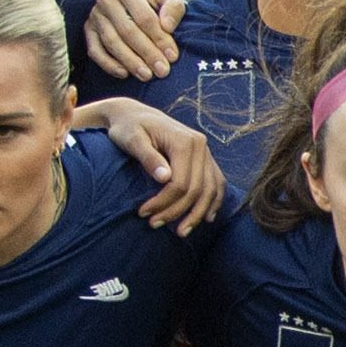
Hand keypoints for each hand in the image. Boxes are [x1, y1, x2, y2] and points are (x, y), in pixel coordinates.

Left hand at [75, 98, 230, 229]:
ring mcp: (206, 152)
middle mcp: (201, 146)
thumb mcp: (131, 139)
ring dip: (198, 214)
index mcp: (185, 141)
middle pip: (197, 190)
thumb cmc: (128, 127)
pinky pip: (217, 184)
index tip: (143, 213)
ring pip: (211, 190)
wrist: (134, 114)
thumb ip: (148, 157)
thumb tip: (165, 178)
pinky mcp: (206, 158)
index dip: (164, 202)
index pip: (181, 182)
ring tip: (181, 232)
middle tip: (155, 224)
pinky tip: (207, 218)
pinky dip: (214, 202)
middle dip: (177, 212)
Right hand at [84, 0, 184, 82]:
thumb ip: (174, 6)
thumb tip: (167, 26)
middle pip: (127, 31)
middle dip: (147, 53)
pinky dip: (109, 64)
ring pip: (111, 42)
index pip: (144, 17)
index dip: (159, 38)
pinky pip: (95, 50)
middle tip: (162, 71)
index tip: (173, 56)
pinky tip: (125, 74)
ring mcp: (95, 15)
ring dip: (130, 61)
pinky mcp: (88, 30)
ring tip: (147, 76)